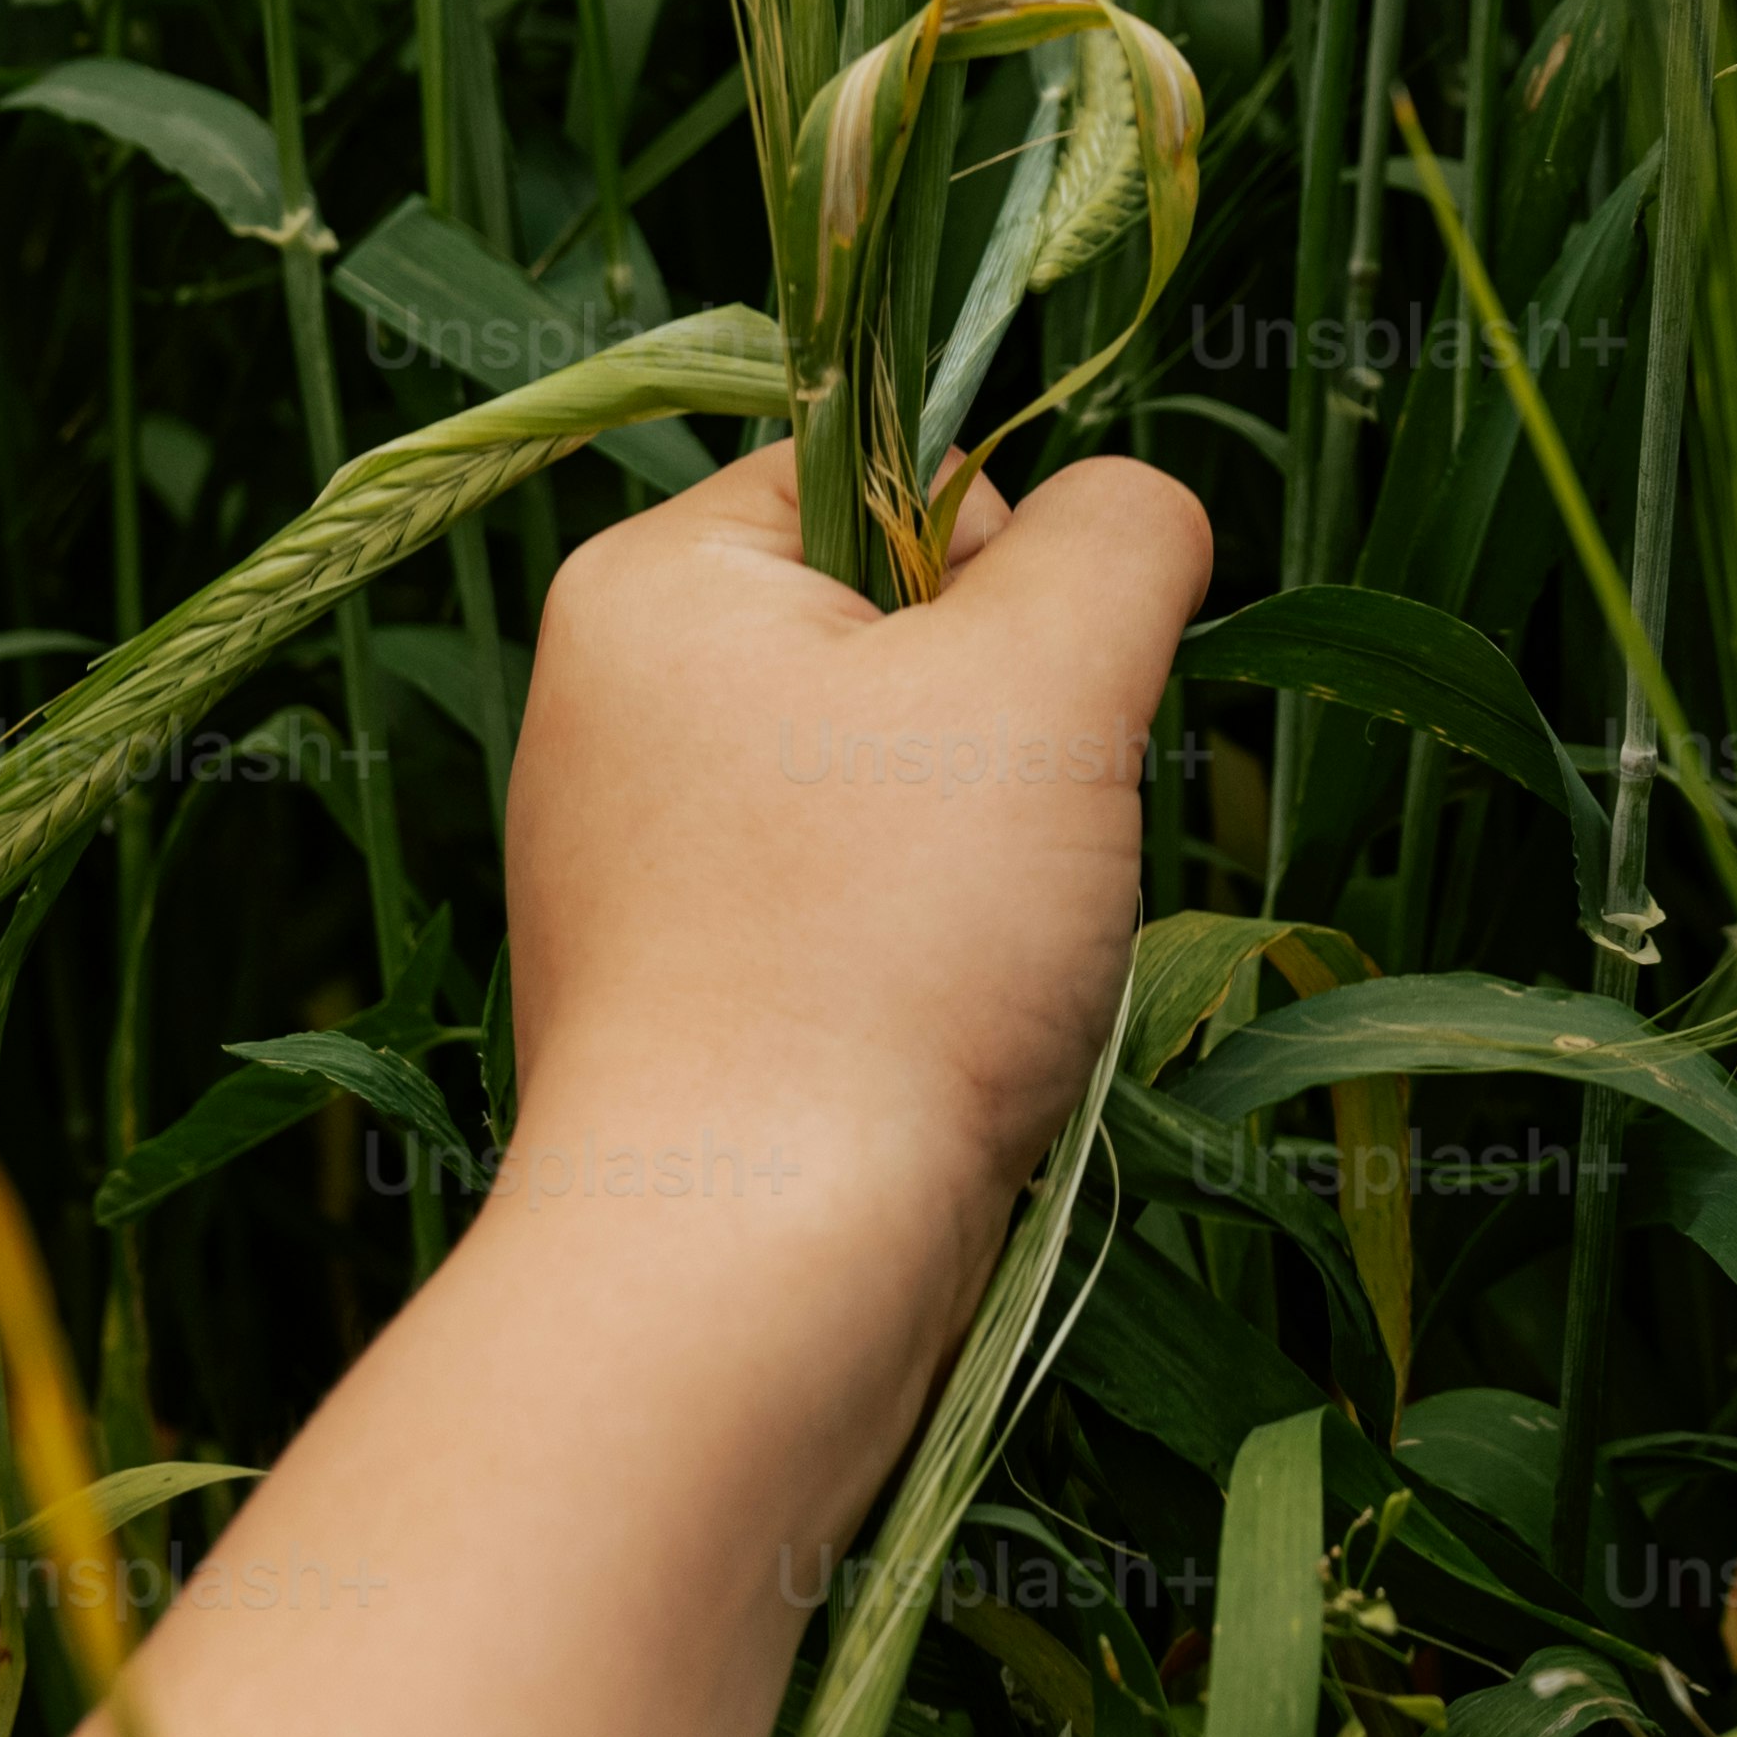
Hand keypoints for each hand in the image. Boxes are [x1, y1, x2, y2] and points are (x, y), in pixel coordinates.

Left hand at [493, 437, 1215, 1432]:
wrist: (748, 1271)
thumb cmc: (882, 951)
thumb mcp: (1047, 678)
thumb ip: (1116, 539)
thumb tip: (1128, 512)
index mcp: (652, 586)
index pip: (878, 465)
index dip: (1007, 564)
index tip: (1032, 696)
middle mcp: (608, 714)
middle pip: (896, 638)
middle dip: (1012, 733)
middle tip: (1014, 849)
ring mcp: (631, 875)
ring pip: (894, 798)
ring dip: (994, 867)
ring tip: (981, 964)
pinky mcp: (676, 1011)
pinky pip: (853, 930)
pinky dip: (933, 976)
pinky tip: (942, 1048)